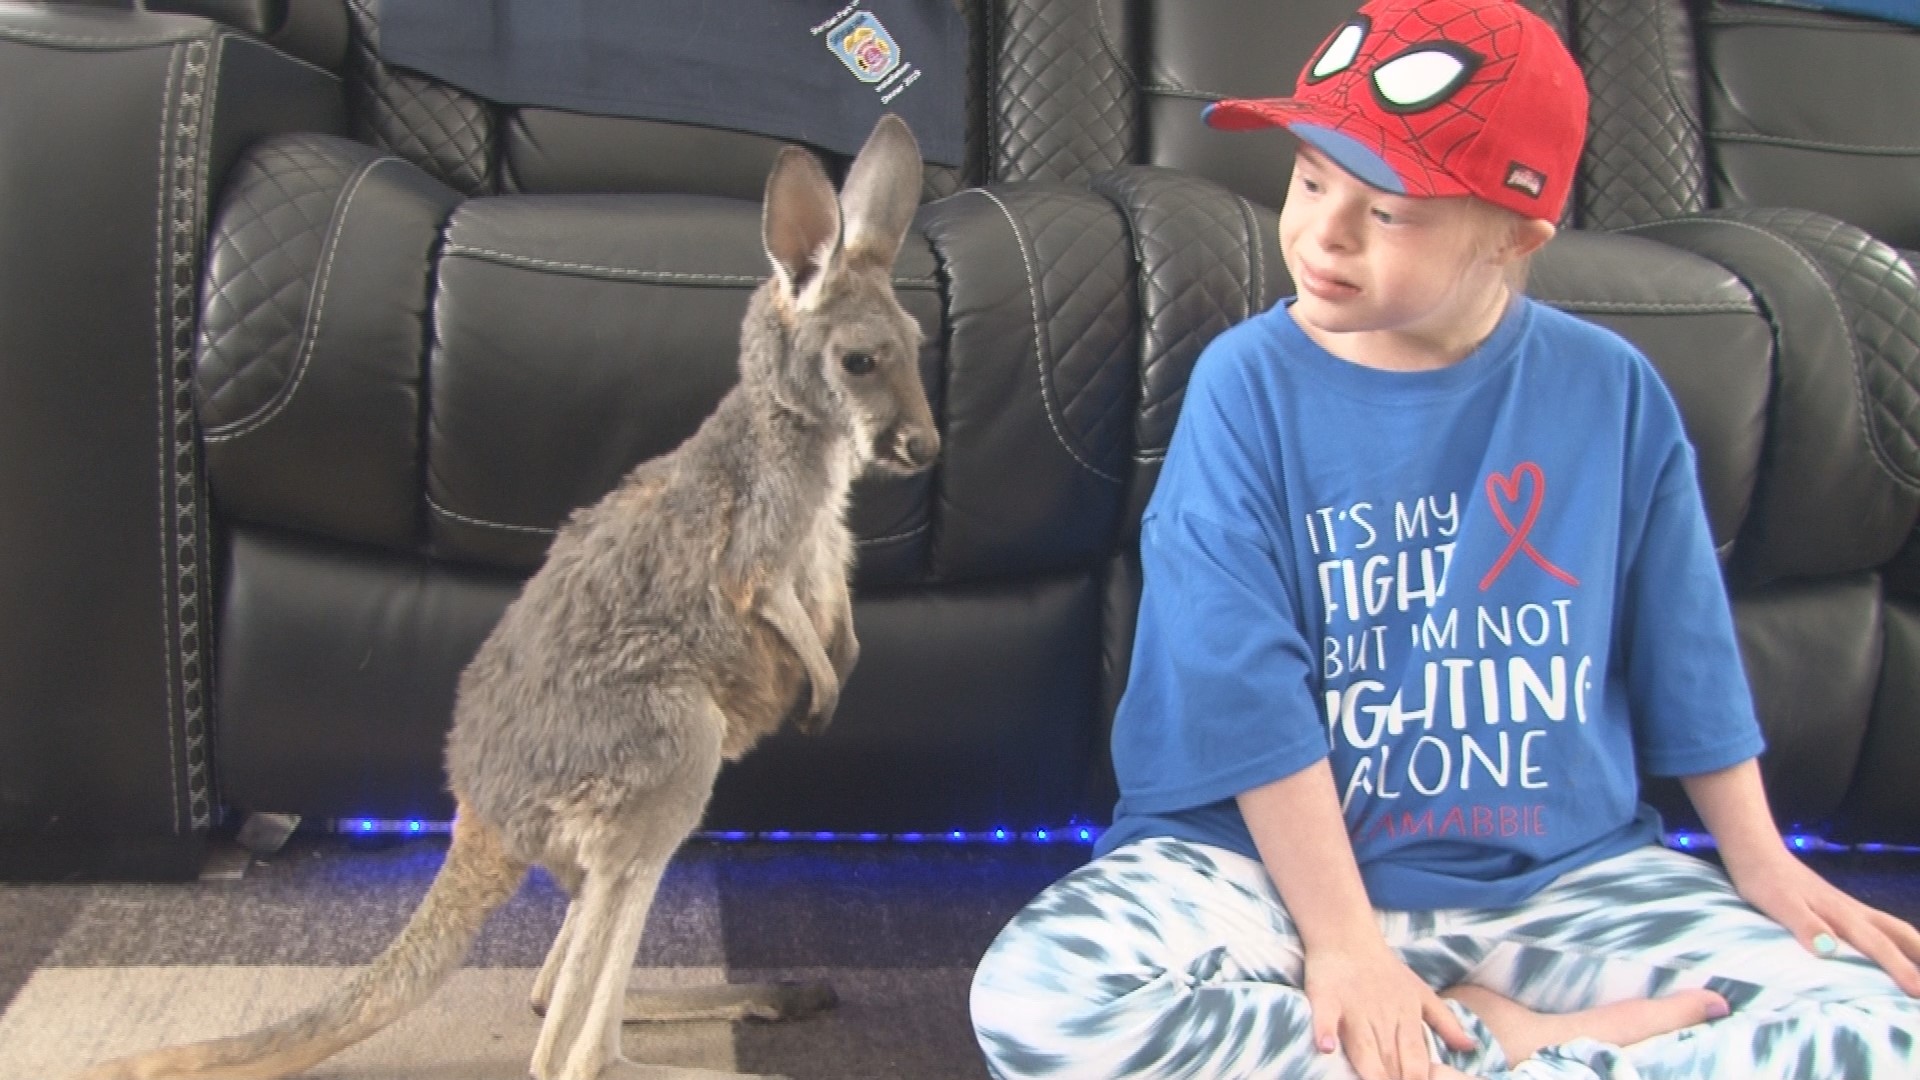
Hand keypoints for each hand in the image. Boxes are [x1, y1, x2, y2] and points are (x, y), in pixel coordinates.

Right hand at [1302, 940, 1477, 1079]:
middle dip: (1394, 1079)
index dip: (1418, 1079)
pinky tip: (1326, 1048)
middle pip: (1390, 1059)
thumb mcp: (1421, 992)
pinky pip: (1325, 1018)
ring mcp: (1353, 1009)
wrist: (1347, 935)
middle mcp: (1382, 1017)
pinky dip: (1324, 1032)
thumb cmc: (1385, 970)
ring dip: (1369, 1068)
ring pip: (1363, 1047)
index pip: (1417, 1059)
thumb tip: (1470, 1047)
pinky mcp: (1326, 998)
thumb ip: (1445, 1022)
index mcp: (1406, 1018)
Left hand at [1727, 850, 1919, 995]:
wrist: (1756, 853)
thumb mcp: (1778, 904)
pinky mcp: (1838, 907)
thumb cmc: (1765, 881)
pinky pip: (1878, 925)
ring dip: (1913, 946)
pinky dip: (1894, 939)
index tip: (1917, 993)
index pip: (1878, 945)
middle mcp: (1852, 911)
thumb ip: (1803, 924)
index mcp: (1841, 914)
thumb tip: (1830, 948)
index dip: (1899, 969)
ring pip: (1892, 927)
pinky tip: (1890, 949)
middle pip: (1898, 933)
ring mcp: (1848, 907)